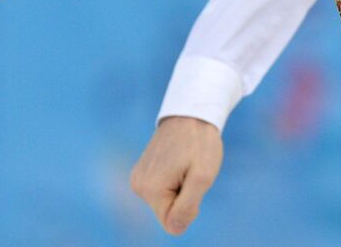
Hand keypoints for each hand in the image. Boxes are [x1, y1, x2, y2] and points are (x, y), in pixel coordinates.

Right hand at [131, 116, 223, 234]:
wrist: (191, 112)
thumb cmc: (200, 143)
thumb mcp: (203, 176)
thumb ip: (188, 206)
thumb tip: (174, 228)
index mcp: (151, 189)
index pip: (171, 223)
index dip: (190, 208)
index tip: (194, 184)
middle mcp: (138, 186)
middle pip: (167, 213)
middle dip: (184, 197)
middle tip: (191, 171)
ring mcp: (137, 178)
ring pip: (164, 202)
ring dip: (179, 189)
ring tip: (184, 164)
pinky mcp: (141, 172)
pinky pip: (161, 191)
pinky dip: (173, 181)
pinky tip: (178, 162)